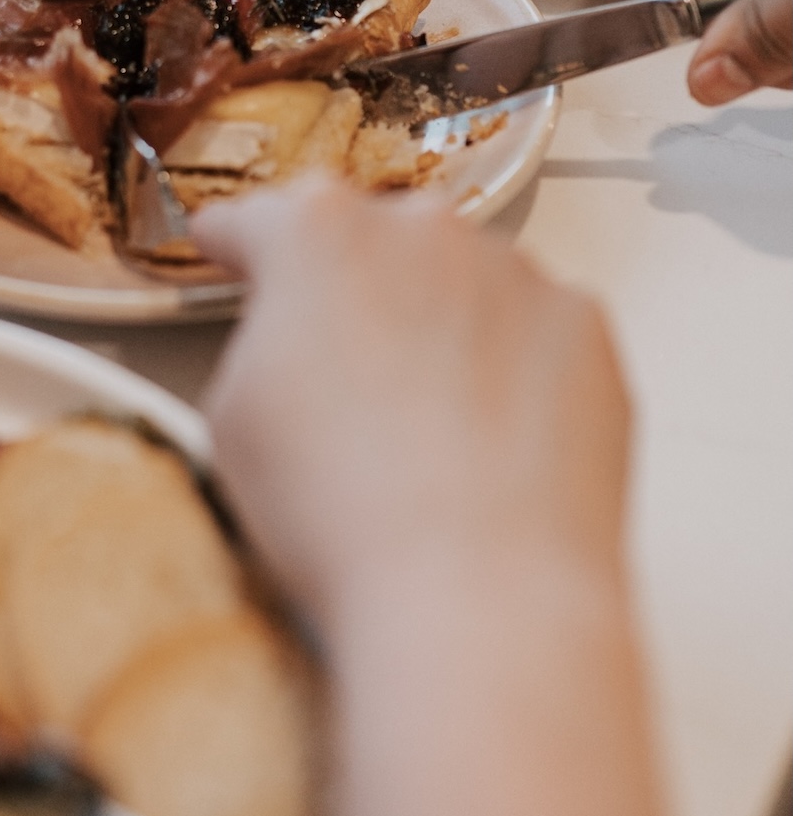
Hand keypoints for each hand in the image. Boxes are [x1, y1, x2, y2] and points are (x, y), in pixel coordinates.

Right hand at [195, 181, 628, 627]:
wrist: (480, 594)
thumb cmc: (347, 515)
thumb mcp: (233, 417)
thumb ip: (259, 338)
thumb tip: (288, 338)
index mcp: (317, 232)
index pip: (259, 221)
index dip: (235, 247)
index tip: (232, 254)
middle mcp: (421, 228)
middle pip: (369, 242)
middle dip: (350, 295)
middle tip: (338, 382)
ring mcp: (513, 271)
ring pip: (457, 282)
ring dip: (435, 328)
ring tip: (424, 433)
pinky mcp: (583, 325)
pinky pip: (531, 329)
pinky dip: (511, 368)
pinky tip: (487, 441)